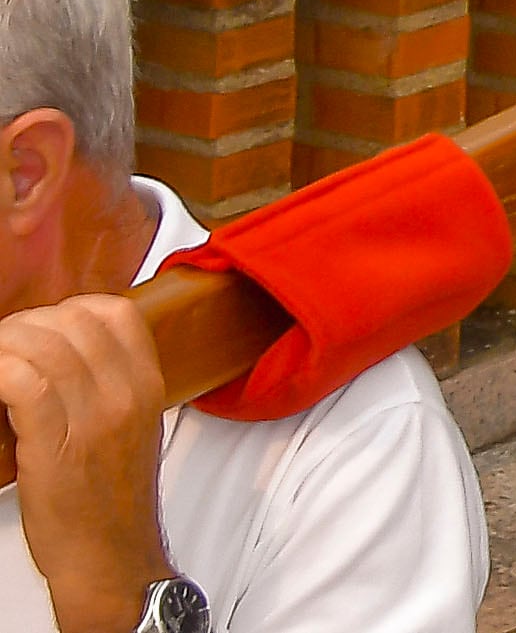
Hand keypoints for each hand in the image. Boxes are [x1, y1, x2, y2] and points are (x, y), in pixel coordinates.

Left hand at [0, 293, 174, 632]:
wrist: (109, 558)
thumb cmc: (110, 503)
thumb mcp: (131, 430)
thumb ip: (109, 387)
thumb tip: (62, 357)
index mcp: (147, 386)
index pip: (114, 313)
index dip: (68, 311)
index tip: (42, 331)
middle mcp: (125, 394)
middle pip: (72, 321)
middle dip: (26, 326)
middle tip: (5, 350)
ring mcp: (93, 418)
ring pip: (42, 346)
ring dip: (5, 347)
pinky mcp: (55, 444)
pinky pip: (22, 383)